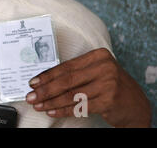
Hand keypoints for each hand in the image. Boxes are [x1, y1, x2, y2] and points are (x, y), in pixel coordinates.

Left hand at [25, 48, 151, 127]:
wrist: (136, 105)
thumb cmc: (110, 86)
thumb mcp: (96, 73)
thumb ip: (76, 73)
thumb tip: (45, 80)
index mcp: (99, 56)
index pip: (66, 66)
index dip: (47, 75)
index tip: (33, 82)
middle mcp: (104, 67)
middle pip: (67, 80)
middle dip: (46, 89)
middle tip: (31, 95)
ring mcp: (108, 84)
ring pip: (72, 94)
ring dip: (51, 101)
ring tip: (38, 105)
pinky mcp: (109, 101)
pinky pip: (79, 106)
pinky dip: (63, 110)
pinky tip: (52, 111)